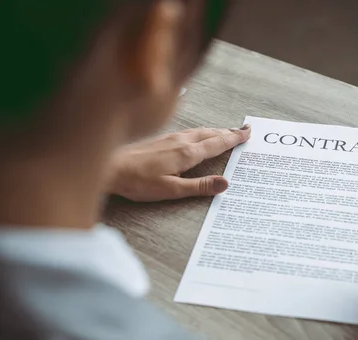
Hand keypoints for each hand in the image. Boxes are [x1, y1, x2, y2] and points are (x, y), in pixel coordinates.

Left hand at [106, 125, 249, 200]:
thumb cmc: (138, 181)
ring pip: (200, 131)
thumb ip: (199, 186)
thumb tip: (226, 183)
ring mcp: (170, 138)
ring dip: (216, 130)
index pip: (217, 143)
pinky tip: (199, 135)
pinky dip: (202, 132)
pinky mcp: (161, 139)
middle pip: (211, 133)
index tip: (248, 133)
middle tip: (244, 130)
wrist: (110, 167)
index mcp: (187, 153)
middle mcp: (181, 141)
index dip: (234, 138)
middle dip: (229, 131)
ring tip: (226, 131)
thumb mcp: (172, 190)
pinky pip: (190, 132)